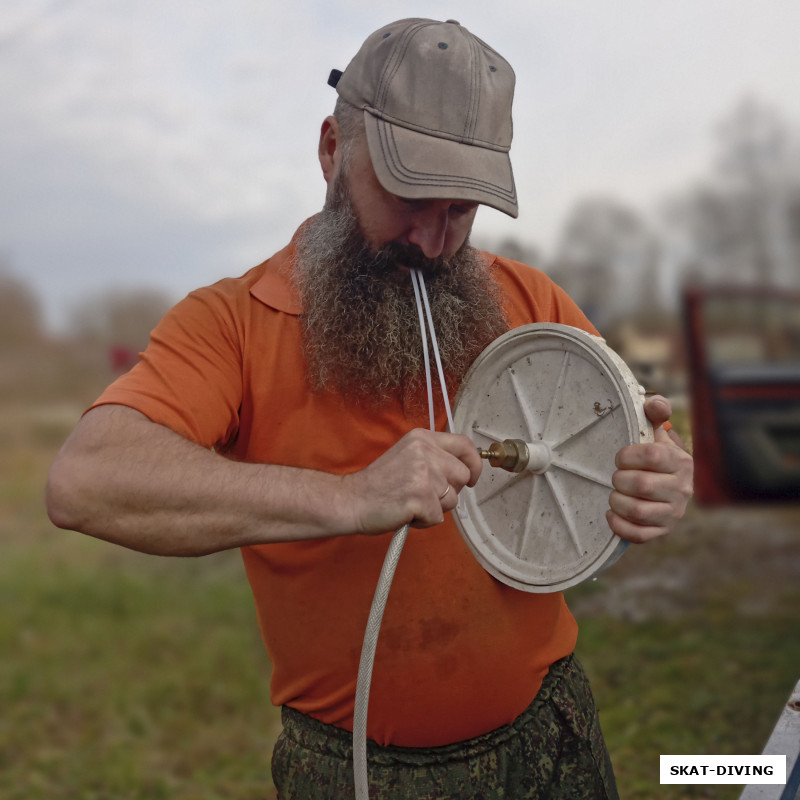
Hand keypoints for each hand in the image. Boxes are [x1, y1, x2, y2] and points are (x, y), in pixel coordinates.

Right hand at [340, 429, 482, 534]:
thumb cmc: (378, 484)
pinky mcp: (420, 498)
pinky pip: (438, 518)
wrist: (351, 500)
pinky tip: (406, 513)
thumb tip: (464, 469)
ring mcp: (423, 474)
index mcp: (422, 438)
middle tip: (425, 495)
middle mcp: (425, 452)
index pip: (464, 444)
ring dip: (435, 508)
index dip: (474, 463)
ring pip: (452, 499)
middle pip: (463, 475)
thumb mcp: (407, 455)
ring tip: (411, 503)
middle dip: (450, 491)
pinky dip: (424, 522)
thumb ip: (434, 456)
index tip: (472, 477)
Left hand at [606, 395, 693, 542]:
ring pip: (638, 511)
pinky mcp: (663, 531)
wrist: (670, 486)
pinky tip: (612, 514)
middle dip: (619, 479)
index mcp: (680, 462)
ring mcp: (673, 513)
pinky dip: (619, 525)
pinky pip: (638, 535)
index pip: (651, 456)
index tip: (620, 458)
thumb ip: (655, 414)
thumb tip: (653, 404)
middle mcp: (682, 488)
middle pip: (641, 485)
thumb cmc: (657, 456)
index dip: (627, 455)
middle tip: (616, 477)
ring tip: (614, 494)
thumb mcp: (658, 433)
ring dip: (617, 501)